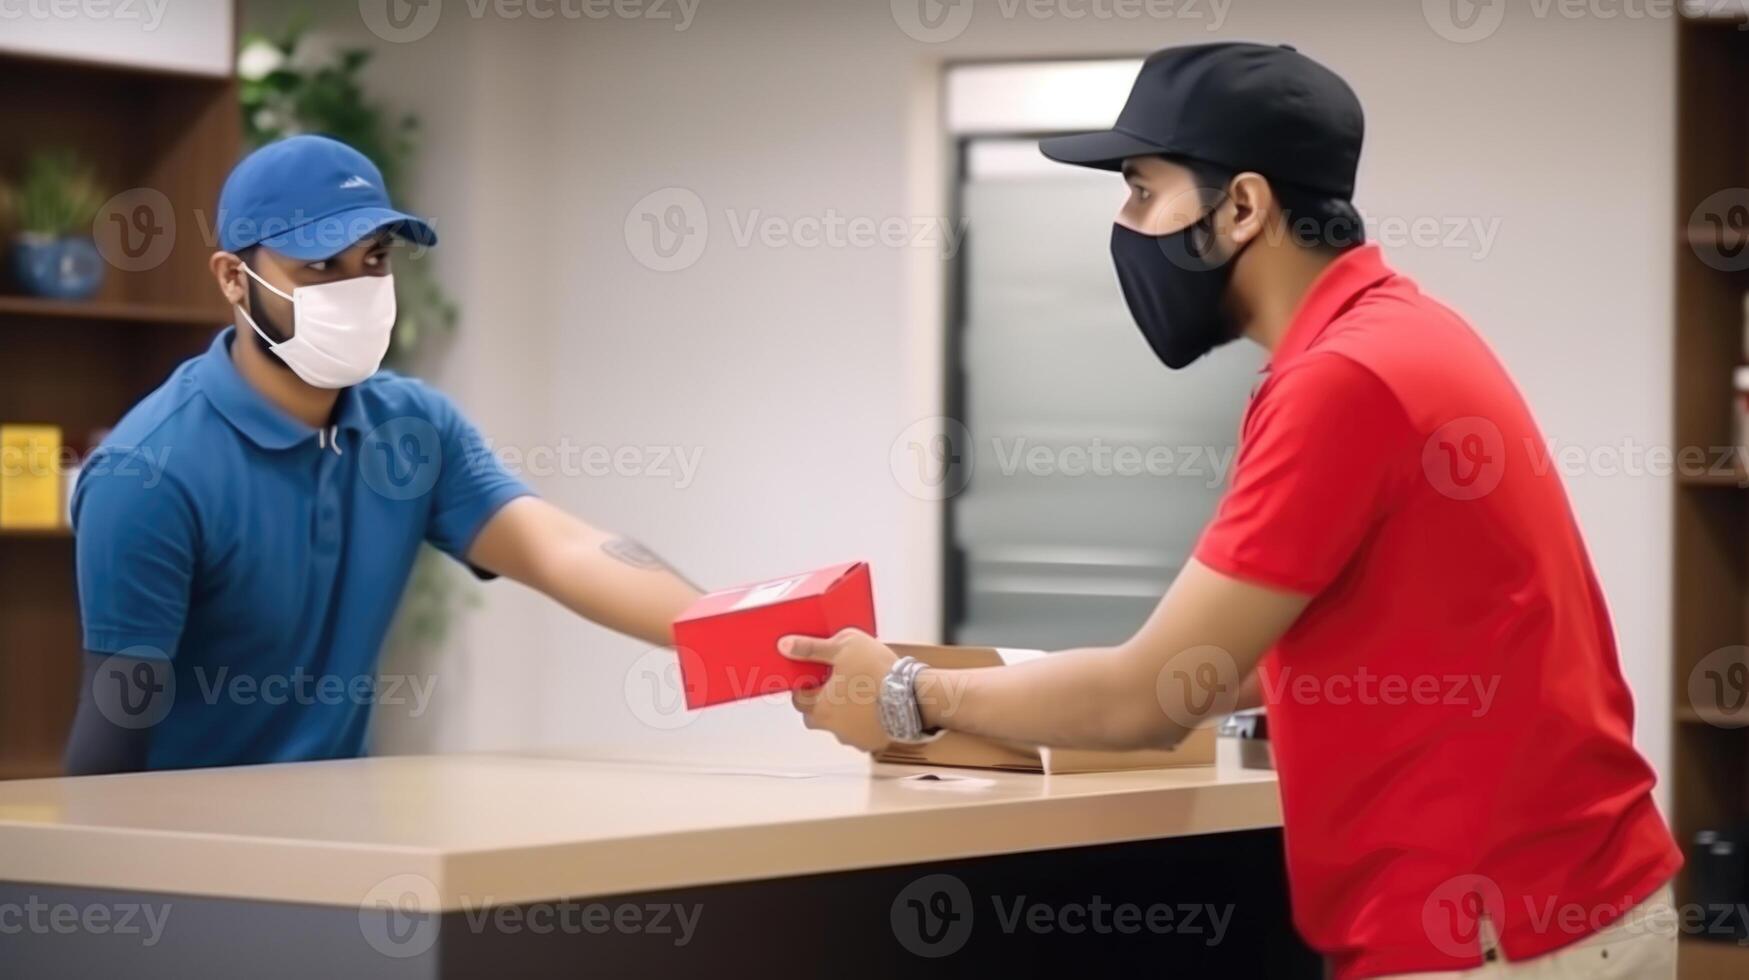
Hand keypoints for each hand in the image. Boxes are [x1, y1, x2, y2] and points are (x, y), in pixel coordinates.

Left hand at [778, 628, 898, 753]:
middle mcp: (833, 727)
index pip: (798, 699)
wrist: (914, 696)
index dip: (805, 685)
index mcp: (820, 706)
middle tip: (836, 685)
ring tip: (861, 694)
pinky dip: (864, 722)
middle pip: (815, 716)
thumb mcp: (842, 646)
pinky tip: (875, 706)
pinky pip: (861, 733)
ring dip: (844, 713)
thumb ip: (811, 647)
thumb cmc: (879, 672)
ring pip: (839, 726)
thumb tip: (785, 645)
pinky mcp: (873, 742)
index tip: (815, 675)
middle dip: (821, 703)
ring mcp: (854, 738)